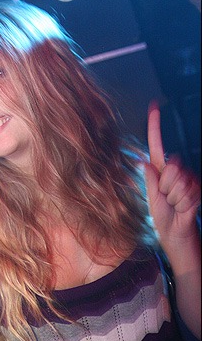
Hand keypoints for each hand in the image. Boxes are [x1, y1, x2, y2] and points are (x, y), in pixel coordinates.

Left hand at [145, 101, 199, 252]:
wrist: (177, 234)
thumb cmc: (163, 218)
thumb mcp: (152, 200)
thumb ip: (150, 181)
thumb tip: (144, 162)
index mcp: (160, 171)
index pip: (157, 145)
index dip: (155, 126)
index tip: (155, 106)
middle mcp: (175, 171)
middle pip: (171, 167)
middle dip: (166, 187)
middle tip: (167, 199)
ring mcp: (188, 179)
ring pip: (180, 181)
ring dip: (175, 197)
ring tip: (175, 205)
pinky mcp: (197, 188)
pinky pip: (189, 191)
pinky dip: (184, 202)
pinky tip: (184, 207)